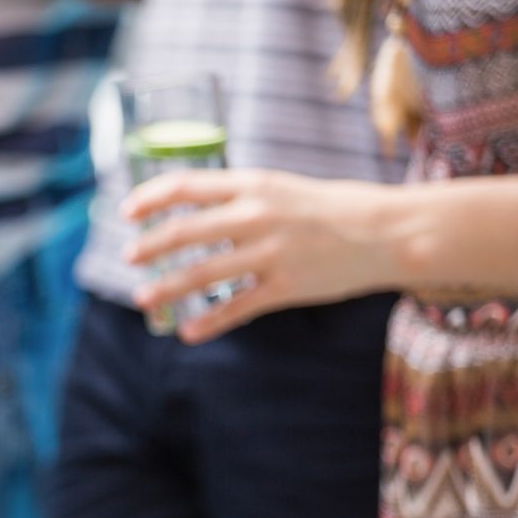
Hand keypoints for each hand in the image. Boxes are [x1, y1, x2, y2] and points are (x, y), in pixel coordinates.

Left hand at [122, 169, 399, 343]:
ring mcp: (270, 253)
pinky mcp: (285, 286)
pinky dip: (207, 323)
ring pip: (201, 273)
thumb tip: (195, 210)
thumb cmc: (334, 208)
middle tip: (129, 257)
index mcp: (254, 185)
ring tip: (143, 298)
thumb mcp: (283, 188)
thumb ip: (242, 198)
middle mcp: (257, 216)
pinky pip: (235, 308)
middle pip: (184, 232)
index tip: (127, 211)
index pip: (186, 185)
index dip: (150, 198)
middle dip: (149, 246)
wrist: (389, 232)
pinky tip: (186, 333)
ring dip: (166, 288)